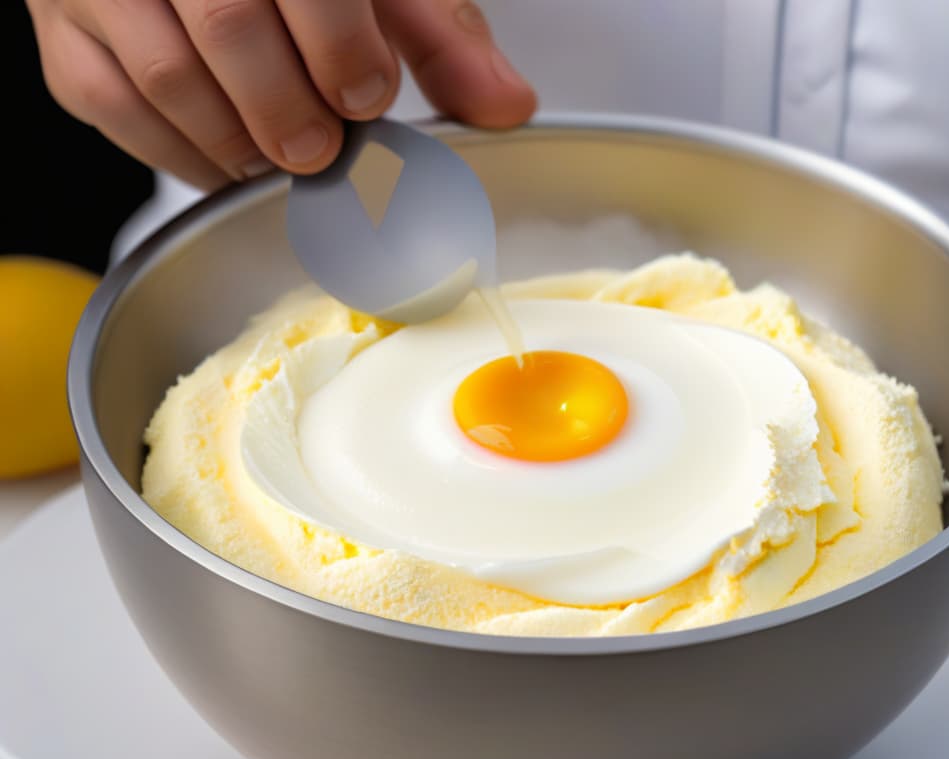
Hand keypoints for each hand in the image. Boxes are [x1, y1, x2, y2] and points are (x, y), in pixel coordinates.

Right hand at [25, 0, 536, 188]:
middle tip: (321, 148)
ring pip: (167, 77)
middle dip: (288, 109)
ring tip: (282, 155)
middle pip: (225, 27)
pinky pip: (112, 106)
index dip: (338, 46)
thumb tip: (507, 106)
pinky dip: (182, 155)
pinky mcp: (65, 33)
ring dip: (241, 142)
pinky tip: (229, 163)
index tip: (367, 96)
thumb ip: (440, 36)